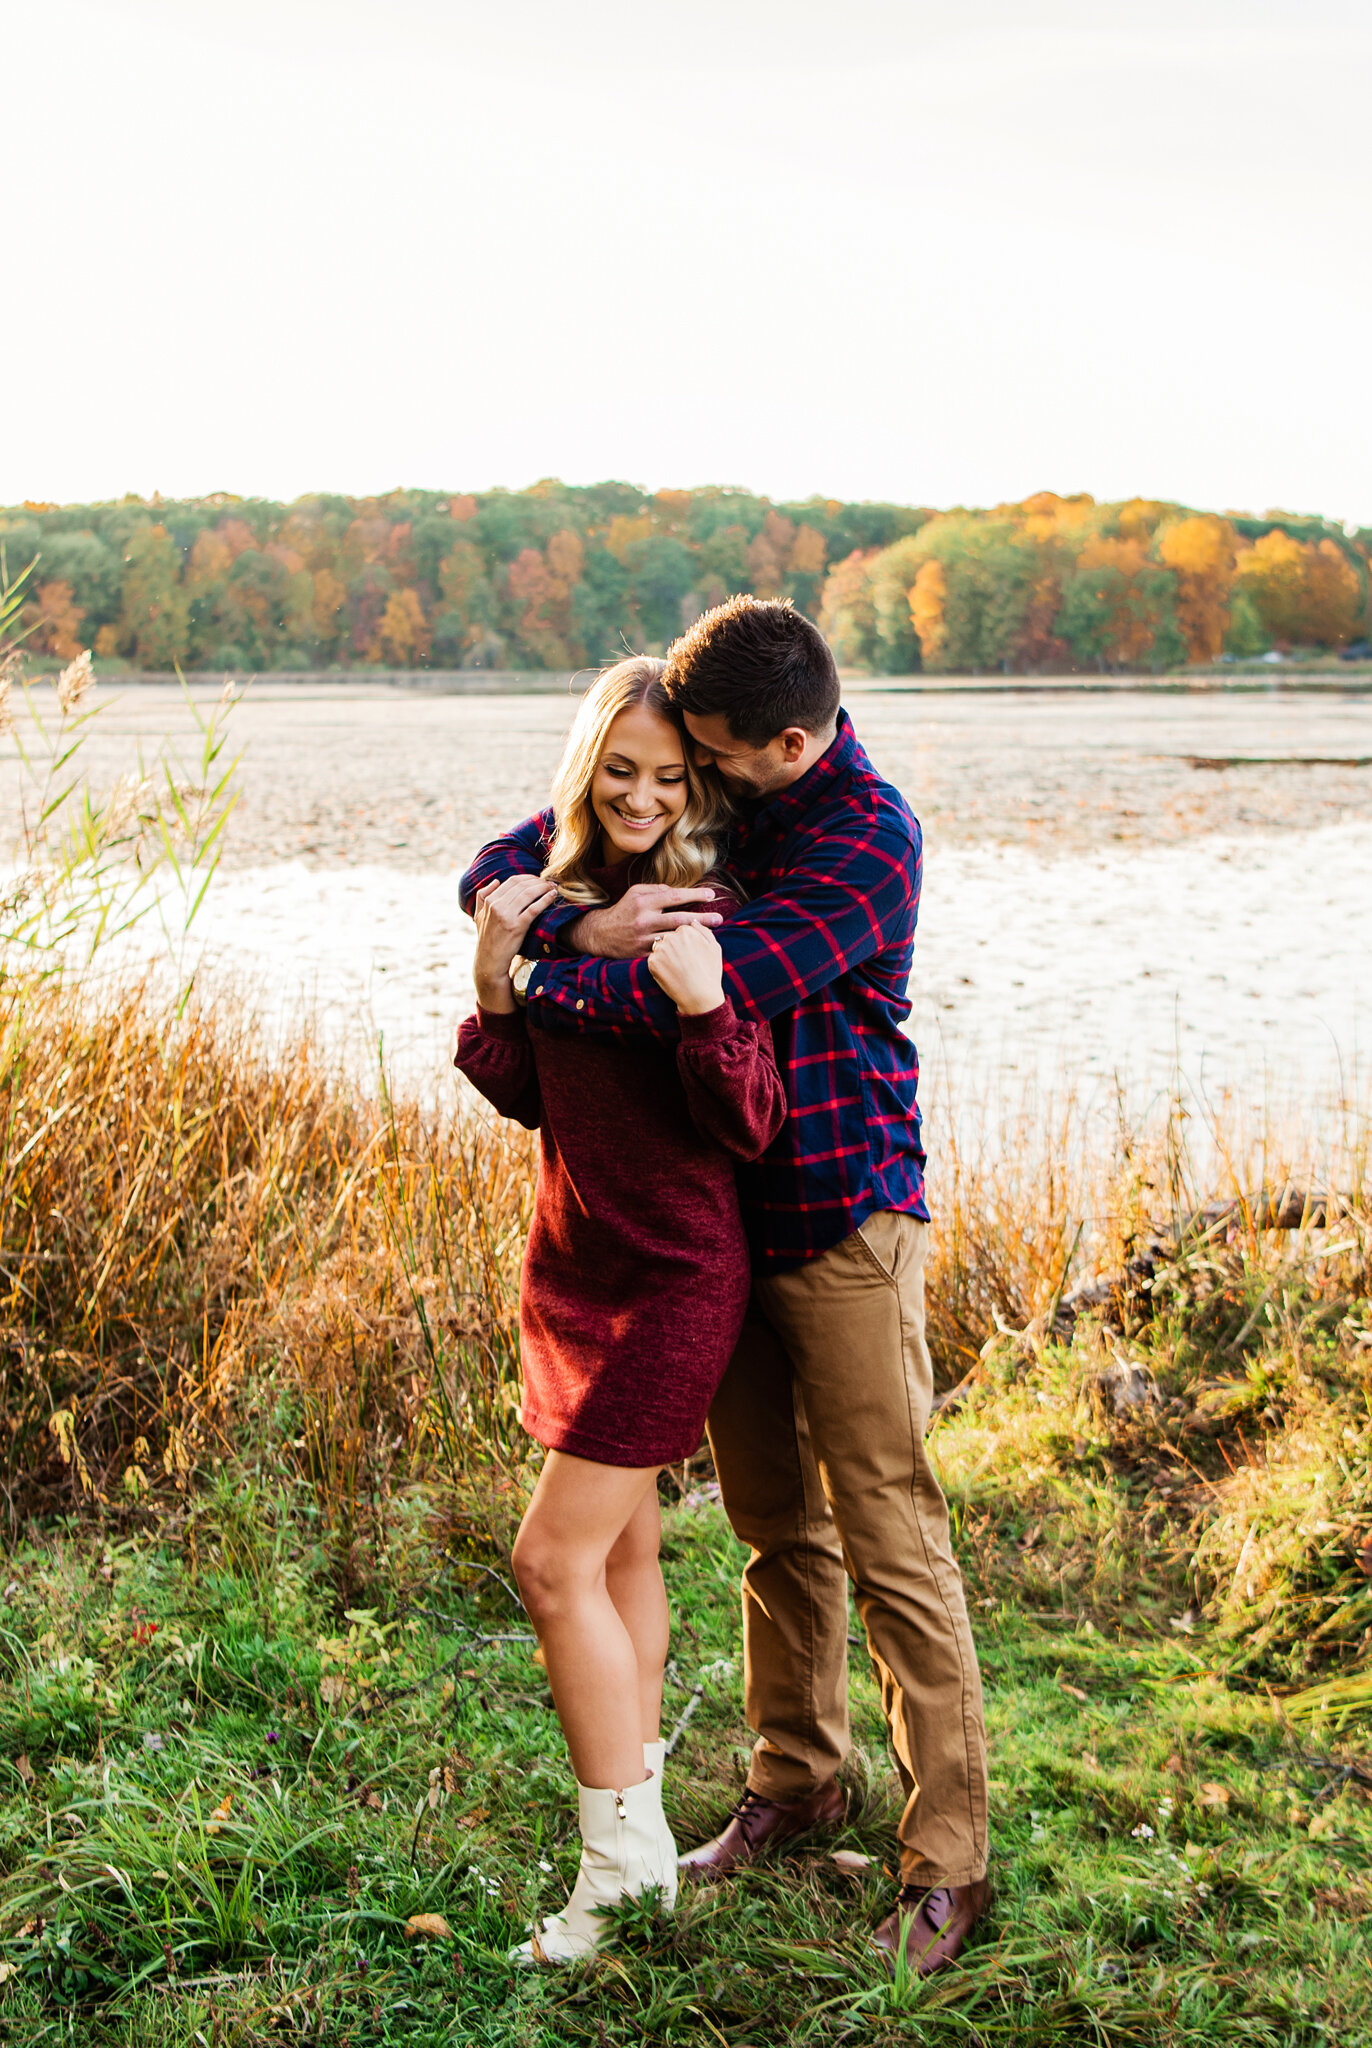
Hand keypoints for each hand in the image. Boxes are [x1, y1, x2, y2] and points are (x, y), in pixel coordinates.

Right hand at [472, 874, 557, 1010]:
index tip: (538, 879)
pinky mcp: (517, 927)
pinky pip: (534, 908)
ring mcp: (506, 916)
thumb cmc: (487, 939)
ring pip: (529, 893)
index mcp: (489, 901)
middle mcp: (497, 906)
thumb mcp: (478, 916)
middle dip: (538, 881)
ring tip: (553, 887)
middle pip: (522, 885)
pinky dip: (545, 899)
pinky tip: (553, 896)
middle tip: (550, 882)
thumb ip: (482, 897)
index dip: (528, 878)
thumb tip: (495, 881)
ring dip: (544, 887)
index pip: (512, 881)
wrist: (489, 962)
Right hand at [567, 884, 722, 959]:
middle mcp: (644, 920)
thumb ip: (658, 889)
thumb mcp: (636, 893)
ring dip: (694, 937)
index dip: (695, 895)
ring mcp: (643, 939)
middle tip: (719, 918)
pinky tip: (694, 950)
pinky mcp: (642, 954)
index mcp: (644, 902)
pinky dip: (680, 951)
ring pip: (675, 938)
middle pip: (679, 919)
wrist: (600, 935)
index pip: (674, 896)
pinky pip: (666, 952)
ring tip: (712, 935)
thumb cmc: (624, 910)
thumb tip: (678, 891)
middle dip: (702, 919)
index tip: (711, 895)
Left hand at [646, 923, 725, 1015]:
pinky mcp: (652, 963)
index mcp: (686, 930)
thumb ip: (703, 930)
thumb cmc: (709, 972)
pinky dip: (659, 965)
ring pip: (660, 947)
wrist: (698, 996)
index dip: (686, 942)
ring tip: (677, 968)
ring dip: (665, 954)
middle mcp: (670, 937)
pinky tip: (670, 973)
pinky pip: (654, 959)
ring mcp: (660, 950)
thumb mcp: (714, 947)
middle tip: (683, 961)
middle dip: (674, 946)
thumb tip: (694, 921)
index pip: (681, 929)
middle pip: (668, 936)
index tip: (691, 952)